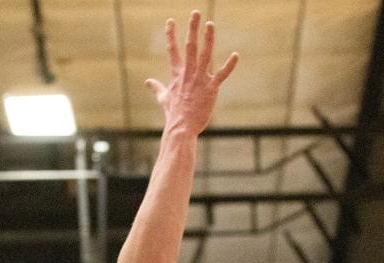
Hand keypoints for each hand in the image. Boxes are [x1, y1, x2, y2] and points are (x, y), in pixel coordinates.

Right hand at [146, 11, 238, 135]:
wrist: (181, 127)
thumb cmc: (173, 114)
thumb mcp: (163, 98)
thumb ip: (156, 87)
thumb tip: (148, 82)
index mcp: (177, 74)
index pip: (173, 50)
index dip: (171, 35)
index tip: (170, 21)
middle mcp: (188, 73)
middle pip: (190, 46)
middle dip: (192, 29)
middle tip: (195, 13)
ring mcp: (200, 80)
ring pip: (205, 55)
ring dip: (208, 39)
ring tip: (210, 24)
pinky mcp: (211, 89)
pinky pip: (221, 75)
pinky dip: (229, 65)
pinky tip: (235, 55)